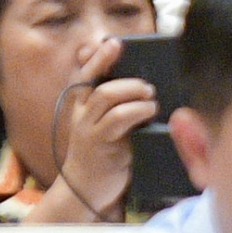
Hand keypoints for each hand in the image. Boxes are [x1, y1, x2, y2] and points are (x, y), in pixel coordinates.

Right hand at [50, 37, 157, 219]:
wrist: (85, 189)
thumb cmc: (102, 152)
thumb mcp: (104, 125)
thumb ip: (116, 105)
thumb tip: (145, 83)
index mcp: (81, 104)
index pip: (85, 73)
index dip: (100, 56)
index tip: (115, 43)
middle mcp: (81, 113)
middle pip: (95, 81)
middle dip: (125, 77)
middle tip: (147, 85)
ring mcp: (88, 128)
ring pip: (107, 95)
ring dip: (133, 92)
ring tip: (151, 98)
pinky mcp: (101, 144)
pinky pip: (118, 119)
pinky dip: (137, 110)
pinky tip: (149, 112)